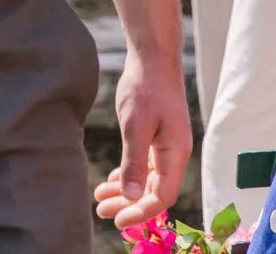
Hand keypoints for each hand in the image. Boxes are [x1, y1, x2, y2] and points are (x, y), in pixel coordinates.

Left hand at [92, 36, 193, 229]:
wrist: (152, 56)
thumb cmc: (146, 87)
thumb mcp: (136, 125)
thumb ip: (134, 161)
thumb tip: (131, 197)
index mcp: (176, 153)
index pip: (161, 195)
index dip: (141, 212)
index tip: (117, 220)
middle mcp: (175, 153)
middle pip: (153, 190)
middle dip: (128, 204)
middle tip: (101, 211)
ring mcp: (166, 145)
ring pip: (147, 178)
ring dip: (126, 190)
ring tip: (100, 197)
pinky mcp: (157, 136)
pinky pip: (144, 164)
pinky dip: (129, 174)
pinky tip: (113, 179)